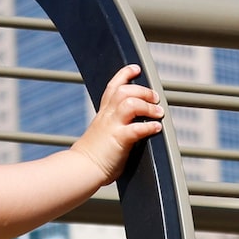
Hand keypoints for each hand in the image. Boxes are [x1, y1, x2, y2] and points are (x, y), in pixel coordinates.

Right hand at [70, 64, 164, 185]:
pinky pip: (136, 129)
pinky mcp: (119, 140)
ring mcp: (112, 127)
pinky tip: (156, 128)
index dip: (124, 74)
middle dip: (143, 91)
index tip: (136, 69)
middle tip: (155, 98)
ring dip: (148, 106)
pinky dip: (149, 126)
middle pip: (124, 90)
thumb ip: (115, 126)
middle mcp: (108, 117)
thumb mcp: (102, 134)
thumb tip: (132, 129)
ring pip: (130, 103)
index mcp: (104, 114)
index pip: (113, 87)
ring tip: (158, 113)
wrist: (81, 169)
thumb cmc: (92, 157)